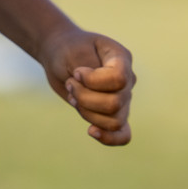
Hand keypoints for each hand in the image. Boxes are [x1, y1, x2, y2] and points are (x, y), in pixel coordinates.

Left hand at [38, 28, 135, 145]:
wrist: (59, 56)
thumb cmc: (67, 50)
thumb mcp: (73, 52)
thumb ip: (88, 69)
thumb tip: (97, 92)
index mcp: (121, 58)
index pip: (119, 79)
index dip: (94, 81)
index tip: (76, 72)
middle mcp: (128, 79)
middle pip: (115, 104)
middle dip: (85, 98)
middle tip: (70, 84)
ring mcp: (123, 98)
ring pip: (114, 121)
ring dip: (87, 113)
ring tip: (74, 97)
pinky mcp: (113, 114)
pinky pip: (123, 135)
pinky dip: (109, 138)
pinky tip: (91, 131)